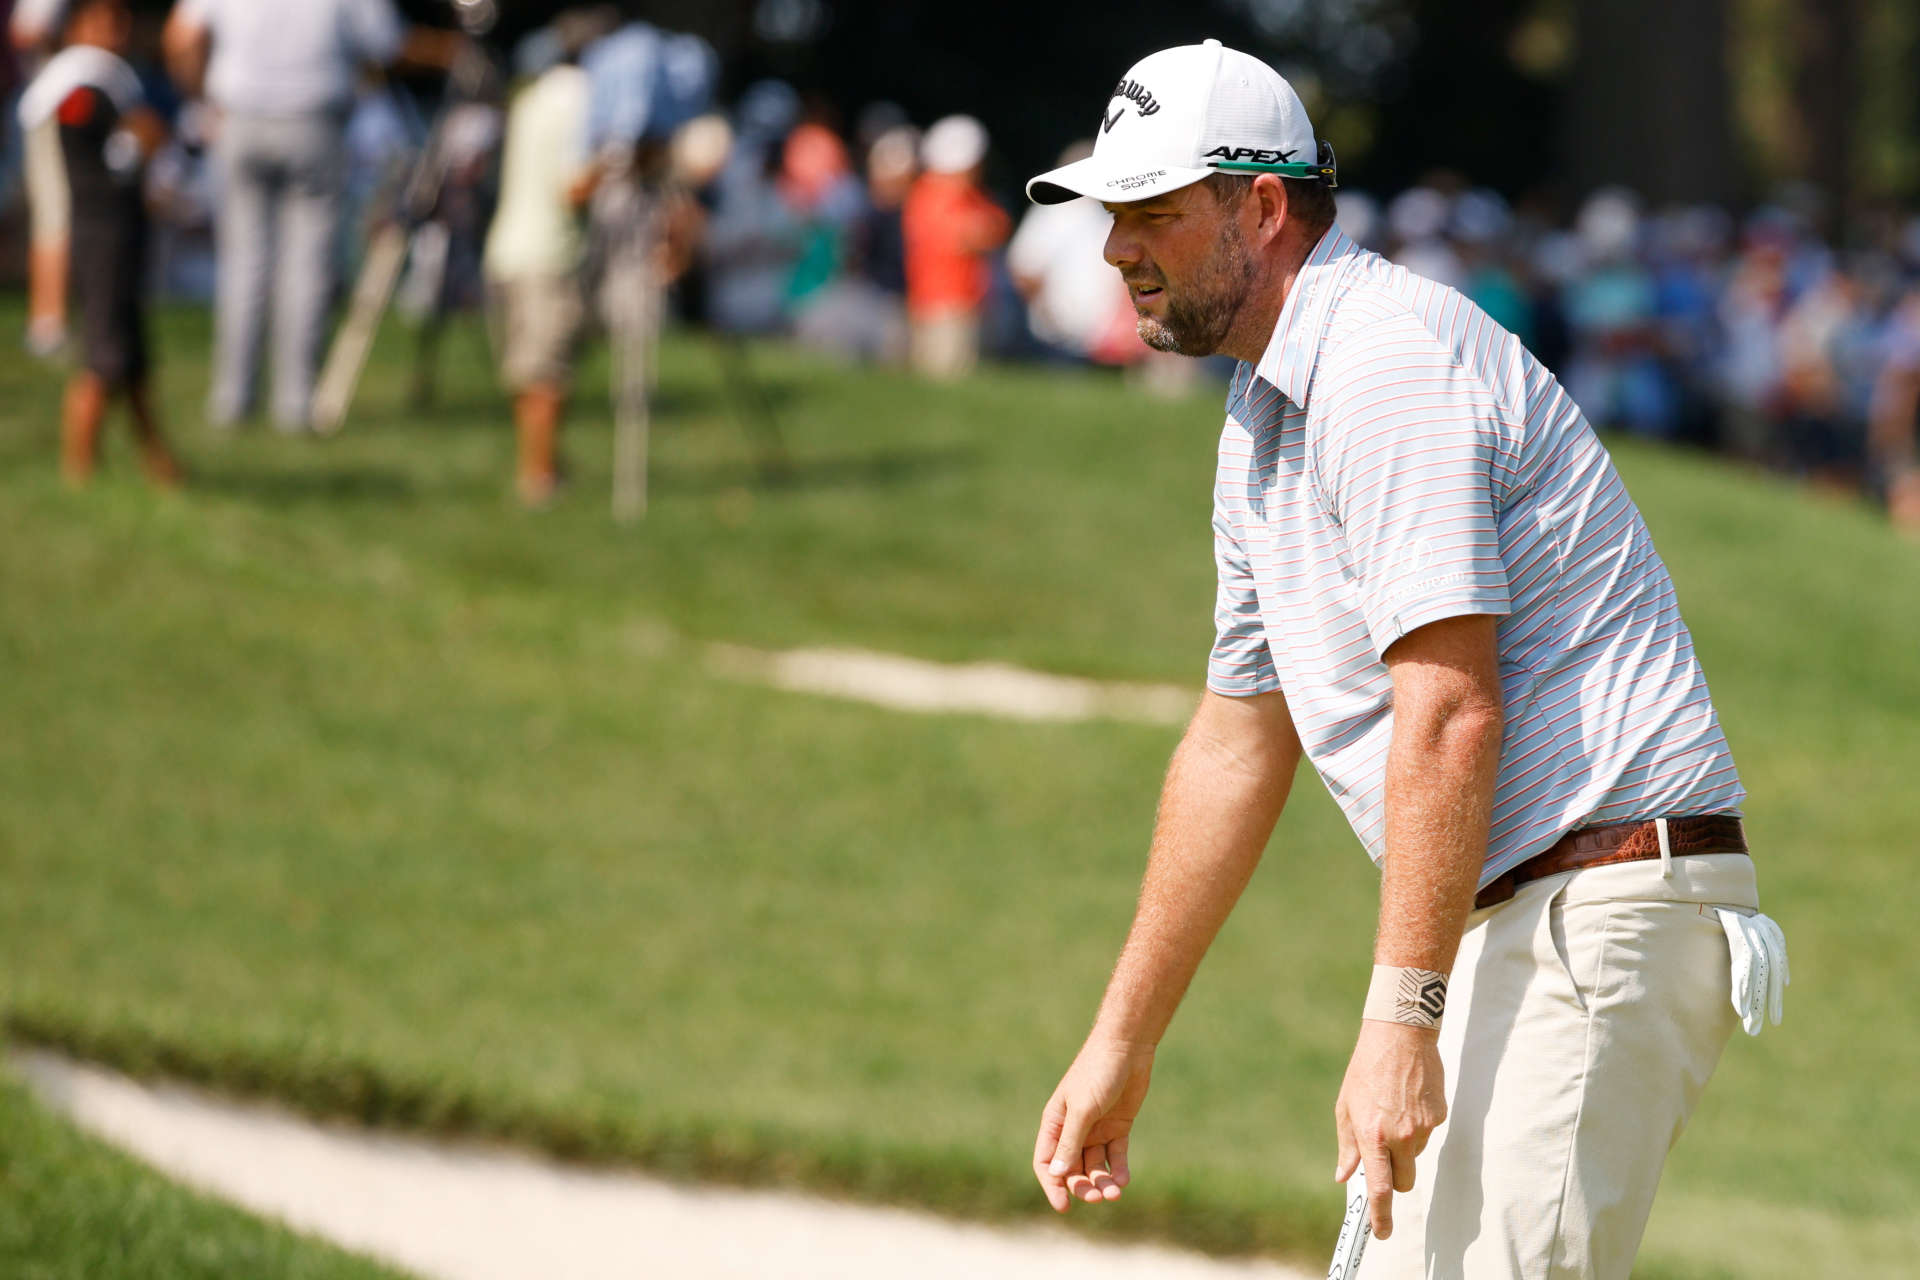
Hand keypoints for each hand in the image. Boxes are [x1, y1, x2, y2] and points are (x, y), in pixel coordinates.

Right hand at [1032, 1036, 1154, 1211]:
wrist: (1127, 1047)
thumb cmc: (1097, 1072)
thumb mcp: (1082, 1109)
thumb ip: (1070, 1141)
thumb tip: (1057, 1174)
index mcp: (1055, 1122)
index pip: (1047, 1162)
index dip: (1052, 1185)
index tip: (1063, 1205)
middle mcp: (1073, 1129)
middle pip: (1072, 1169)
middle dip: (1082, 1186)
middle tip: (1098, 1196)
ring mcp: (1096, 1129)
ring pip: (1095, 1166)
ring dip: (1103, 1182)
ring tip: (1115, 1192)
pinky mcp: (1118, 1127)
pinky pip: (1115, 1156)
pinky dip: (1119, 1169)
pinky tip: (1123, 1180)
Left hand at [1333, 1019, 1446, 1237]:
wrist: (1399, 1035)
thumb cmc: (1366, 1070)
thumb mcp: (1345, 1106)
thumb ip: (1347, 1146)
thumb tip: (1345, 1175)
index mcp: (1372, 1135)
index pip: (1380, 1188)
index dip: (1381, 1216)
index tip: (1382, 1233)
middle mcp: (1400, 1136)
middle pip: (1404, 1182)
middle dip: (1395, 1178)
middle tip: (1383, 1156)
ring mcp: (1423, 1127)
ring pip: (1416, 1156)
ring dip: (1405, 1147)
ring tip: (1392, 1111)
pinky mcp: (1439, 1116)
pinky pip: (1428, 1135)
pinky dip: (1417, 1127)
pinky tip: (1407, 1101)